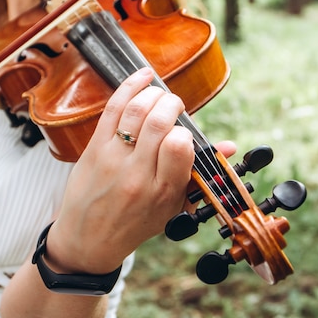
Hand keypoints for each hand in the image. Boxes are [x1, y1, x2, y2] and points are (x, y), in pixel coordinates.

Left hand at [47, 68, 200, 273]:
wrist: (89, 239)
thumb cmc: (135, 223)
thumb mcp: (172, 206)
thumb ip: (199, 174)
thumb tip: (228, 147)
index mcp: (163, 191)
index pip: (180, 146)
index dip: (186, 131)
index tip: (184, 133)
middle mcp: (138, 174)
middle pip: (158, 122)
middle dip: (172, 104)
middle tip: (175, 107)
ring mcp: (113, 160)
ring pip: (135, 111)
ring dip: (153, 94)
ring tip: (160, 96)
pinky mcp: (93, 149)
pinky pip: (112, 109)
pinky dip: (129, 87)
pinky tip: (142, 77)